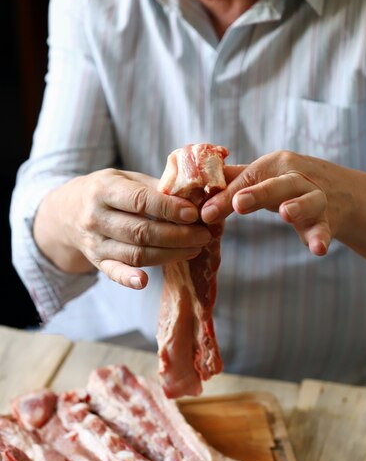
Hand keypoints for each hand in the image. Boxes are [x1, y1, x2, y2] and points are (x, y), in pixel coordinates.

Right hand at [34, 168, 211, 288]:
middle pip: (141, 231)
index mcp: (103, 189)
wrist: (66, 212)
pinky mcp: (97, 262)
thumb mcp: (125, 178)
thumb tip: (193, 197)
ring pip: (135, 253)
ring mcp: (95, 243)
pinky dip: (128, 279)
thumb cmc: (107, 192)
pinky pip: (114, 273)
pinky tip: (145, 282)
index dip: (168, 208)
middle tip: (203, 235)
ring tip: (195, 249)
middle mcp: (95, 217)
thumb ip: (156, 188)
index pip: (139, 200)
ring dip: (169, 254)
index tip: (194, 213)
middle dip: (177, 235)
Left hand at [201, 151, 340, 255]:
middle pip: (279, 183)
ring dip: (298, 206)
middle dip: (260, 192)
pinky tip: (317, 250)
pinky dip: (322, 238)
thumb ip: (232, 182)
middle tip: (240, 203)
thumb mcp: (264, 177)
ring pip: (310, 200)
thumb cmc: (289, 183)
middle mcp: (298, 177)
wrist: (341, 192)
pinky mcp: (329, 219)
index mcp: (276, 165)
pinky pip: (325, 229)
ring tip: (286, 213)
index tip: (206, 213)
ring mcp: (317, 198)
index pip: (248, 178)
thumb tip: (194, 188)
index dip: (226, 195)